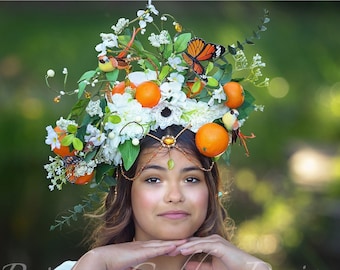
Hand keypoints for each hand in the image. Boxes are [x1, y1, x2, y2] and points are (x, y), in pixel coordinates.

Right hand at [72, 239, 186, 269]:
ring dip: (175, 243)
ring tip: (187, 241)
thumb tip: (134, 268)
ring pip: (162, 244)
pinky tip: (175, 246)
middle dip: (175, 241)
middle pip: (163, 243)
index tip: (178, 244)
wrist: (100, 259)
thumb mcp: (126, 264)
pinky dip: (167, 247)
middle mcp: (142, 246)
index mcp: (140, 249)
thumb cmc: (111, 263)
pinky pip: (156, 249)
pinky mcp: (140, 252)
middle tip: (188, 240)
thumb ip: (133, 266)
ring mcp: (142, 247)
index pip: (158, 246)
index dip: (168, 244)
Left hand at [169, 234, 270, 269]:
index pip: (191, 243)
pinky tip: (182, 250)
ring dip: (182, 246)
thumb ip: (200, 266)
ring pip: (195, 242)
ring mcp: (215, 241)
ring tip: (170, 249)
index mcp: (209, 243)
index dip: (179, 247)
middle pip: (190, 241)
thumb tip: (187, 266)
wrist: (247, 268)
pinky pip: (202, 245)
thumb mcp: (212, 268)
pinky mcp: (218, 245)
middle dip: (178, 245)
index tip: (167, 251)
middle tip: (164, 249)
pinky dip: (191, 247)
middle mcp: (211, 239)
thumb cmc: (232, 268)